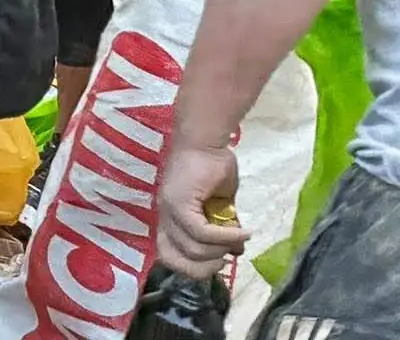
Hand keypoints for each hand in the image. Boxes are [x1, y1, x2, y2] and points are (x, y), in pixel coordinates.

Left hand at [156, 142, 249, 277]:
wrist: (206, 141)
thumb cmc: (212, 167)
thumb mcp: (220, 206)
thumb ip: (223, 228)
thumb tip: (236, 250)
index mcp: (170, 219)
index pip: (168, 257)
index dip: (191, 269)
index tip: (216, 265)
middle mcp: (165, 216)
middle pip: (177, 260)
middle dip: (206, 267)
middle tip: (226, 258)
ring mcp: (170, 210)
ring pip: (193, 249)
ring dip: (221, 249)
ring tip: (238, 238)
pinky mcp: (180, 203)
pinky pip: (202, 232)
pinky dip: (226, 237)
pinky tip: (244, 232)